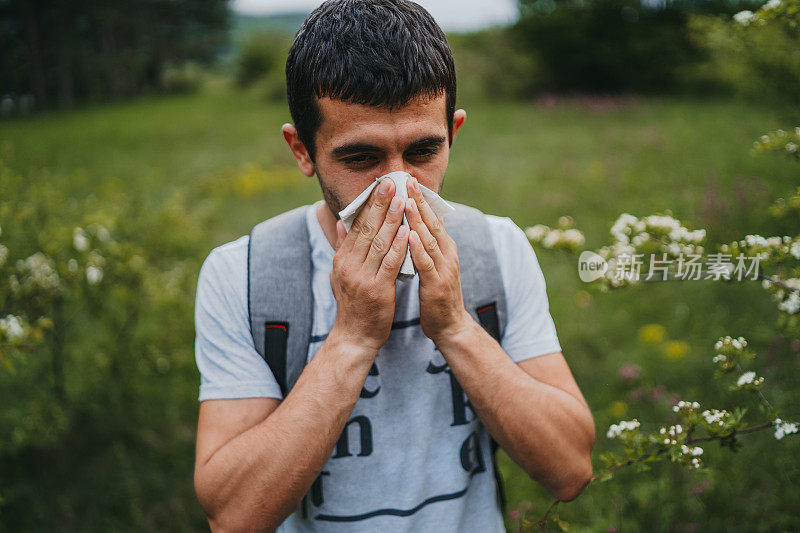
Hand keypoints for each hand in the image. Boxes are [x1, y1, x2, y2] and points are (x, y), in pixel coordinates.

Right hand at [329, 179, 408, 353]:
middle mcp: (349, 265)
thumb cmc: (352, 304)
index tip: (381, 186)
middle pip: (367, 229)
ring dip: (392, 220)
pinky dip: (399, 246)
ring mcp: (362, 277)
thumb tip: (342, 223)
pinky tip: (407, 231)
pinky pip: (390, 263)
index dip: (369, 204)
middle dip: (380, 204)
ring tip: (402, 200)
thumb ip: (343, 247)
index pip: (357, 225)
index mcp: (342, 259)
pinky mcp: (377, 289)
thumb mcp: (340, 274)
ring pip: (379, 242)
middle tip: (390, 183)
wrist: (355, 337)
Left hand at [404, 176, 472, 343]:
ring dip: (418, 220)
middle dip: (420, 201)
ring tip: (406, 201)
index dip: (421, 199)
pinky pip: (426, 263)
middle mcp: (447, 254)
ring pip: (429, 239)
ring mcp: (444, 269)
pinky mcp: (437, 284)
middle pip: (432, 223)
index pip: (432, 219)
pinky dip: (418, 248)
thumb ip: (422, 247)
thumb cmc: (435, 296)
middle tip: (408, 180)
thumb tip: (410, 227)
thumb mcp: (430, 266)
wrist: (450, 327)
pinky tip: (409, 236)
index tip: (408, 181)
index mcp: (444, 249)